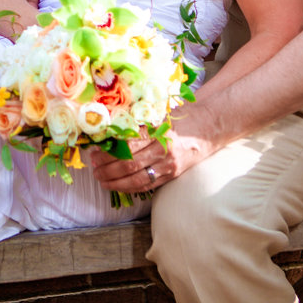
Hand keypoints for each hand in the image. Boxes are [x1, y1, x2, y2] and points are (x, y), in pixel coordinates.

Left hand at [90, 104, 217, 192]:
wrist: (208, 127)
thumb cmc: (181, 117)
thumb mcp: (159, 114)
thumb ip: (138, 124)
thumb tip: (109, 133)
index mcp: (158, 130)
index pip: (128, 144)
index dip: (109, 151)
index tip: (95, 153)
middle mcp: (164, 148)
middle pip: (130, 163)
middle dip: (108, 168)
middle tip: (94, 168)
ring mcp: (169, 164)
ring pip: (136, 178)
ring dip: (115, 181)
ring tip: (101, 179)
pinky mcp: (172, 175)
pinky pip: (147, 185)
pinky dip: (130, 188)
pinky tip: (118, 186)